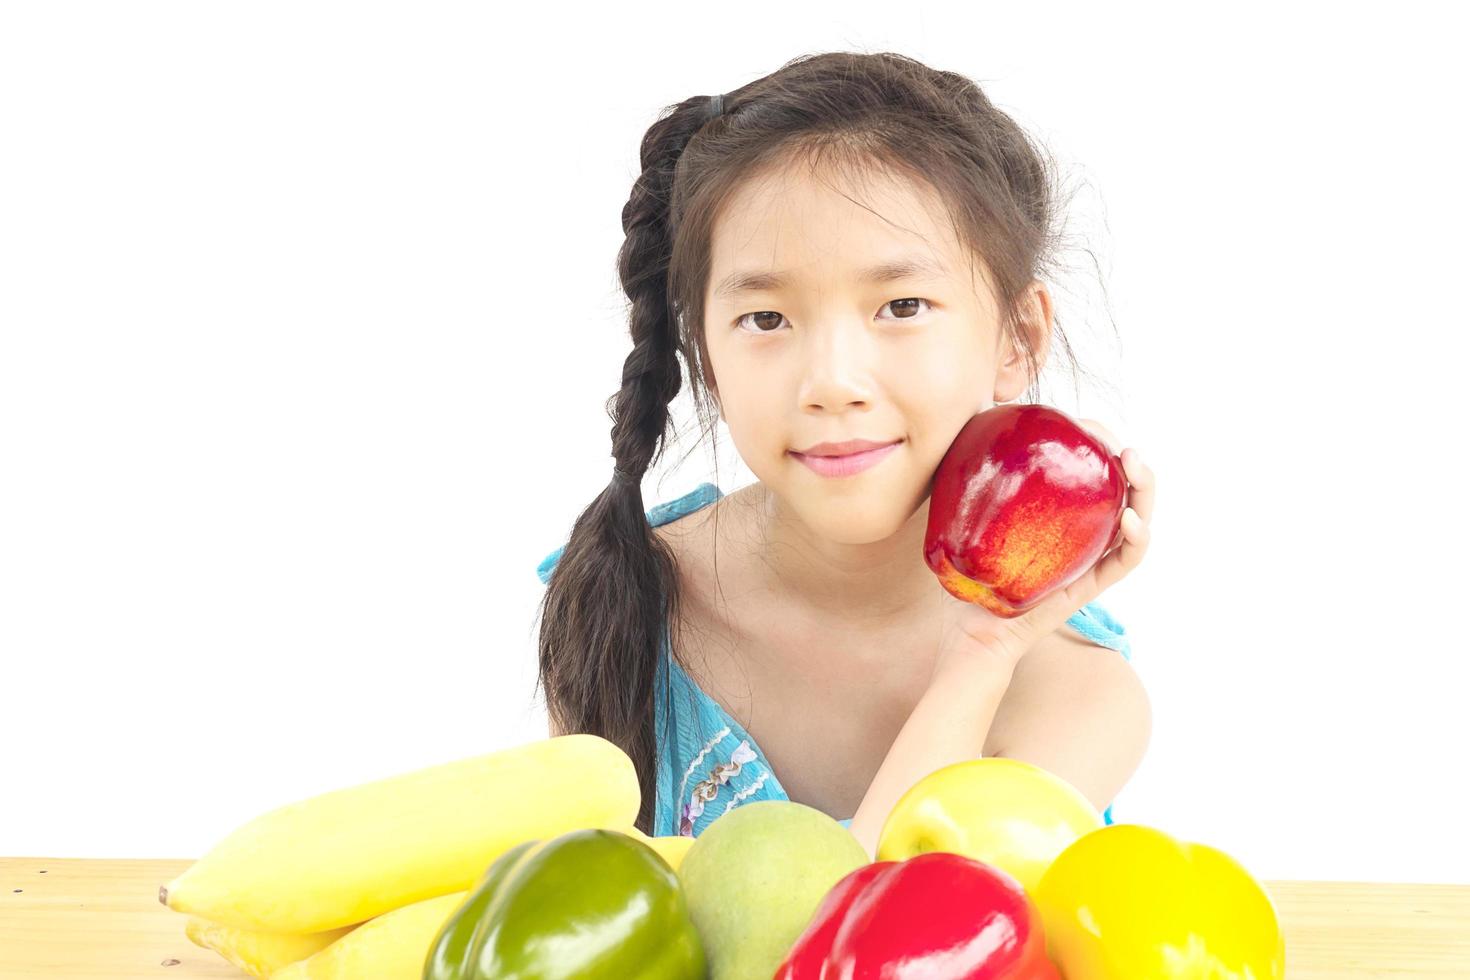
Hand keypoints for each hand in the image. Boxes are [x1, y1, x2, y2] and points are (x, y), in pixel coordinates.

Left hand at [931, 420, 1154, 679]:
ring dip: (1145, 490)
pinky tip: (1130, 519)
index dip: (1098, 447)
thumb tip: (956, 431)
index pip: (1091, 474)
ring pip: (1136, 522)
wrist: (969, 631)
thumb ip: (965, 483)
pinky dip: (1137, 540)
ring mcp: (1090, 560)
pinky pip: (1125, 562)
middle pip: (1122, 492)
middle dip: (1130, 462)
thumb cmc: (965, 578)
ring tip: (1134, 464)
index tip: (1086, 426)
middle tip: (1118, 443)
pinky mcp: (1091, 587)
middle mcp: (1082, 535)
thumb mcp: (963, 521)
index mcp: (1060, 517)